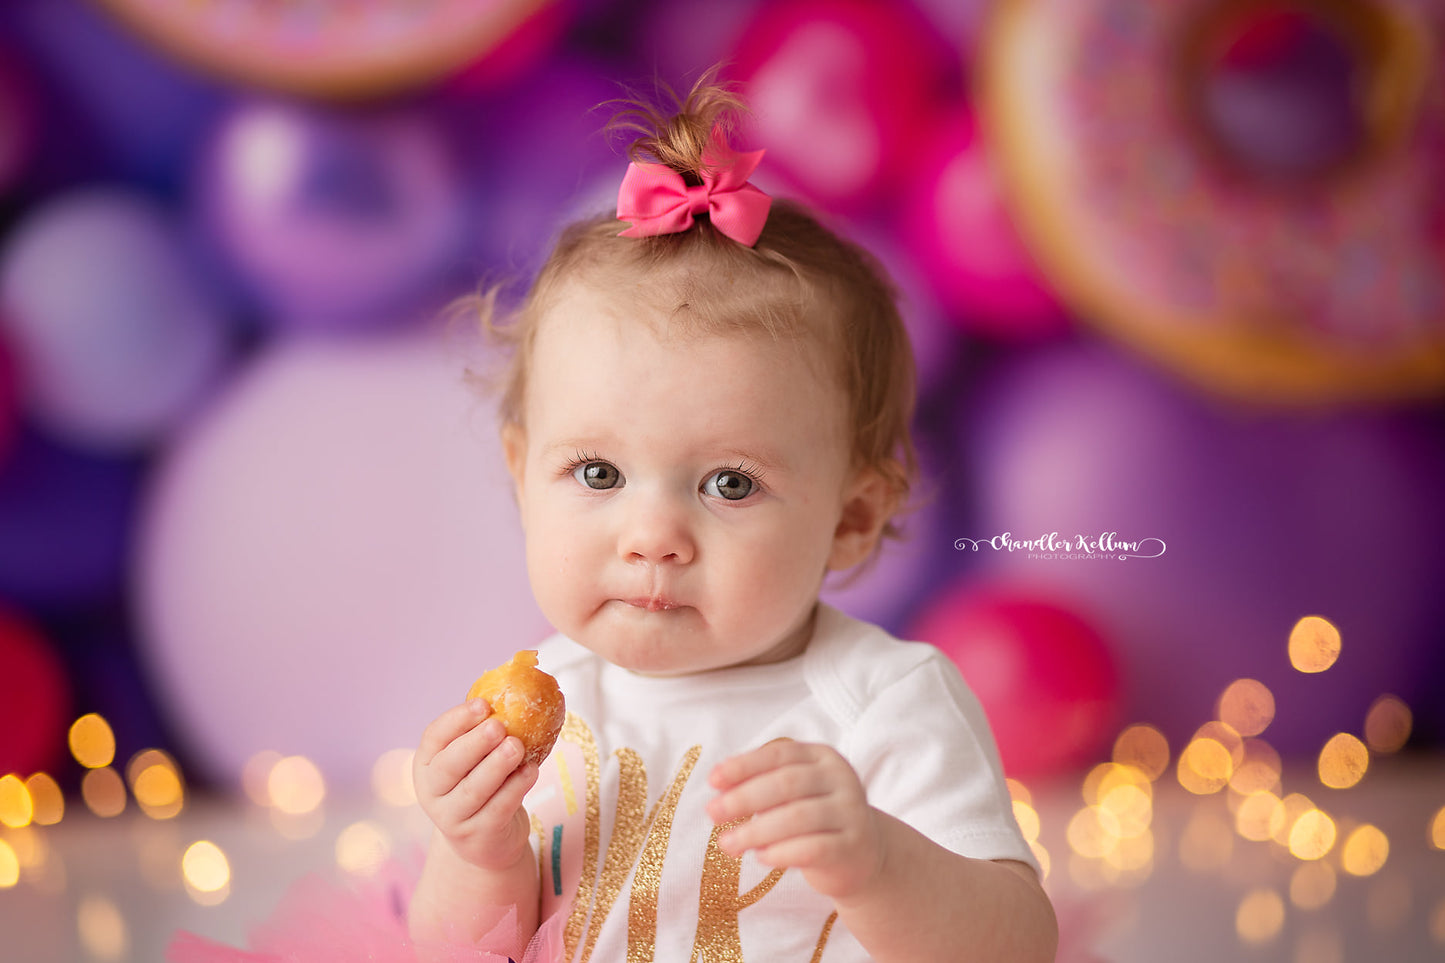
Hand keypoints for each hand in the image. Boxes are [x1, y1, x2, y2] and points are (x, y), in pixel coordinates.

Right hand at [413, 698, 538, 871]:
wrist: (487, 839)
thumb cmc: (482, 784)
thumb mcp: (475, 759)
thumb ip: (485, 731)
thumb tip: (516, 690)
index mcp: (426, 764)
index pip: (434, 737)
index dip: (457, 719)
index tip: (483, 704)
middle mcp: (432, 792)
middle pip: (449, 765)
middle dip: (474, 744)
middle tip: (498, 726)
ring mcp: (452, 818)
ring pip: (473, 790)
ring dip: (497, 766)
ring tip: (517, 746)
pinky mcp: (477, 837)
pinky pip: (497, 809)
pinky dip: (515, 788)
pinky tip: (531, 771)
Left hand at [706, 739, 884, 899]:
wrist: (862, 855)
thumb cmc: (815, 818)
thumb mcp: (793, 794)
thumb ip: (762, 785)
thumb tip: (719, 789)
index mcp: (822, 757)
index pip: (779, 755)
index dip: (744, 765)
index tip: (713, 780)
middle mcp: (841, 779)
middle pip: (787, 783)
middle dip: (744, 798)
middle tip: (712, 813)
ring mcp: (852, 812)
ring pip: (798, 817)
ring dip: (755, 831)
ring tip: (727, 844)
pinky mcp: (853, 846)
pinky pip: (813, 848)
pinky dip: (781, 852)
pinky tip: (760, 857)